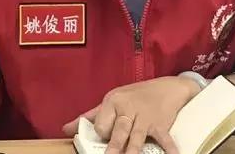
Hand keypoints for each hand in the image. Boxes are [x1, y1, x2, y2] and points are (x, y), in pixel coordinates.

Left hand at [63, 76, 199, 153]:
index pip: (102, 123)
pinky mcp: (160, 123)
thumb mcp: (112, 101)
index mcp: (113, 102)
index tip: (104, 137)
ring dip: (133, 149)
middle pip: (119, 129)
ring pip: (137, 135)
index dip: (102, 133)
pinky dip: (169, 147)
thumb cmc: (135, 96)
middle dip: (114, 145)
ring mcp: (145, 116)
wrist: (167, 87)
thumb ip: (90, 116)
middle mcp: (128, 108)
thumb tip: (65, 129)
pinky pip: (164, 137)